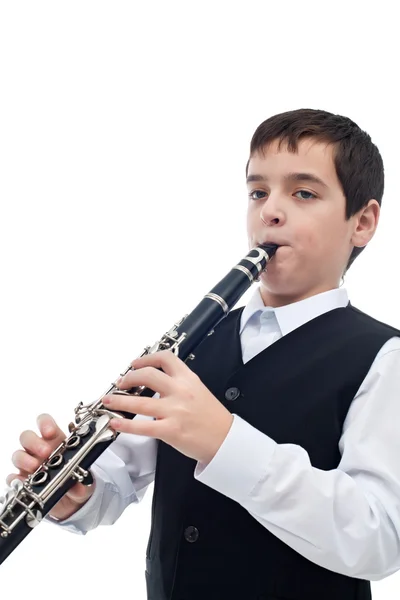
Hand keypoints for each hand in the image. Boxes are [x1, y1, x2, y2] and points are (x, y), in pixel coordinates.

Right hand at [7, 414, 94, 519]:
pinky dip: (16, 480)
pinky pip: (12, 478)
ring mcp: (29, 465)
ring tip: (35, 468)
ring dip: (25, 460)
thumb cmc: (77, 482)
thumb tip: (80, 485)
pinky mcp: (22, 481)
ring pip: (18, 455)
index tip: (50, 432)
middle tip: (46, 452)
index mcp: (56, 441)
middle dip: (35, 443)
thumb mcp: (84, 480)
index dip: (45, 424)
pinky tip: (25, 483)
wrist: (72, 503)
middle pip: (27, 437)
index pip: (45, 423)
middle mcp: (39, 449)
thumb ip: (82, 480)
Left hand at [103, 350, 233, 464]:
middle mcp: (180, 392)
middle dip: (128, 378)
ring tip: (108, 401)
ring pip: (139, 402)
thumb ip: (179, 383)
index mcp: (189, 379)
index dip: (146, 359)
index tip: (135, 363)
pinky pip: (142, 427)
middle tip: (121, 383)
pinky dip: (125, 425)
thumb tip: (156, 381)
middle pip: (147, 375)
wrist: (226, 440)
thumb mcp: (199, 391)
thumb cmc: (213, 418)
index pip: (165, 358)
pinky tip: (116, 424)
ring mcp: (175, 411)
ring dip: (118, 401)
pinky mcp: (170, 430)